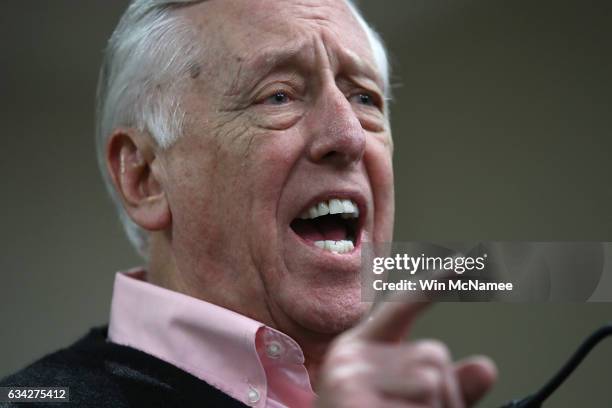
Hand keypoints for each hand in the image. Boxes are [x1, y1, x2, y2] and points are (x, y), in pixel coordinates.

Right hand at [315, 300, 496, 407]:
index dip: (435, 284)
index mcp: (358, 349)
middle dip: (443, 394)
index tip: (467, 261)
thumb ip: (443, 386)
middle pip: (432, 355)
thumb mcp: (399, 402)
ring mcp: (350, 378)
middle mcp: (349, 357)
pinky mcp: (355, 400)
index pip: (400, 306)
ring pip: (433, 383)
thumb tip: (486, 367)